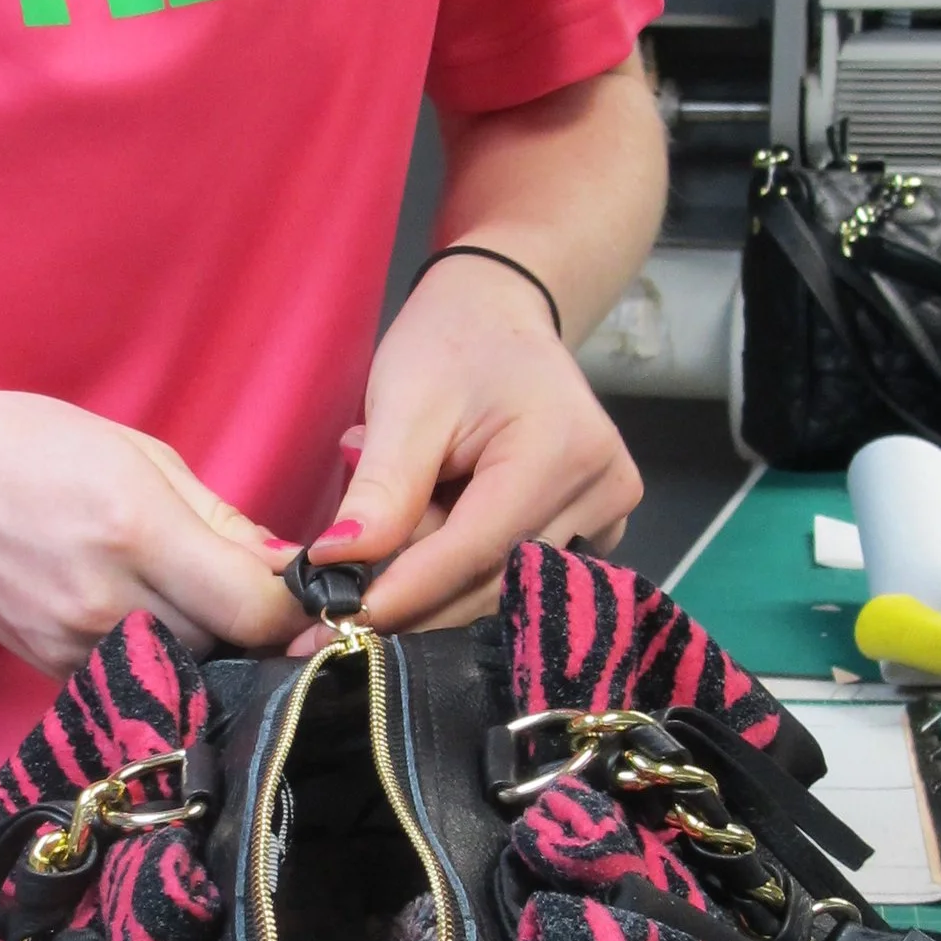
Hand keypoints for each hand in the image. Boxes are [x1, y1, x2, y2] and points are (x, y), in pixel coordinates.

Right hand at [0, 389, 296, 673]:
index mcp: (136, 531)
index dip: (294, 605)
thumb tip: (291, 569)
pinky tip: (150, 615)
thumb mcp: (144, 457)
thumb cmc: (37, 447)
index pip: (255, 608)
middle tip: (253, 589)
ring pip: (187, 669)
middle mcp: (106, 600)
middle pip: (228, 645)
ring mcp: (74, 646)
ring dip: (210, 643)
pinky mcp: (53, 672)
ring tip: (197, 597)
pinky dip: (161, 655)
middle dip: (255, 624)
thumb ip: (223, 521)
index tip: (304, 588)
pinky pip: (139, 678)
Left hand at [313, 255, 641, 630]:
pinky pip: (518, 575)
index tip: (341, 626)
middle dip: (412, 597)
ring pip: (501, 586)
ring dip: (435, 577)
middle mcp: (602, 490)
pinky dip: (463, 568)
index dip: (407, 594)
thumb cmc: (451, 343)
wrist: (500, 315)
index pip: (476, 550)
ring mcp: (609, 514)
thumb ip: (382, 488)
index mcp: (560, 450)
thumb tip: (340, 563)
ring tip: (394, 525)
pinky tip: (435, 524)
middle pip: (493, 581)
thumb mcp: (405, 403)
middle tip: (331, 610)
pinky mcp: (600, 528)